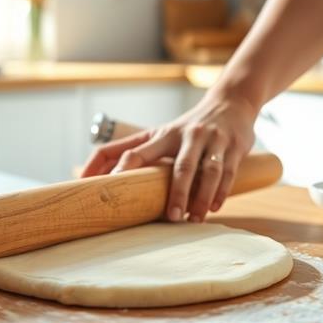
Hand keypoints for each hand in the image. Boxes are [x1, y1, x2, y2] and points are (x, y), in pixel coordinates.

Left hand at [81, 92, 256, 220]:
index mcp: (162, 135)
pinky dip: (221, 192)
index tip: (109, 193)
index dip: (120, 170)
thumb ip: (130, 151)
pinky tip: (214, 208)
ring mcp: (211, 140)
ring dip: (201, 197)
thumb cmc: (186, 127)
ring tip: (194, 219)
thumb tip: (88, 174)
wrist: (230, 103)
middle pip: (180, 167)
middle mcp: (186, 136)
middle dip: (176, 193)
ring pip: (208, 171)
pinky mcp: (234, 147)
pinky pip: (228, 171)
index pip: (135, 152)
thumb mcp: (158, 134)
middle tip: (171, 218)